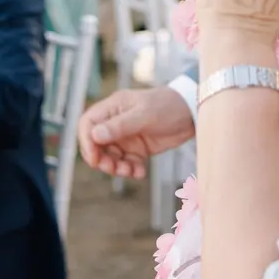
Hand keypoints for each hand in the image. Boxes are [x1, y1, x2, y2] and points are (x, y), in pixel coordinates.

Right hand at [78, 85, 195, 177]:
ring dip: (117, 168)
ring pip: (110, 157)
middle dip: (102, 160)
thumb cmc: (168, 106)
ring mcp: (126, 137)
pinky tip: (140, 172)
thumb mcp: (144, 115)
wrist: (192, 112)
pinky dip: (131, 170)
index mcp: (113, 108)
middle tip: (114, 169)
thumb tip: (94, 135)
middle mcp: (116, 123)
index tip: (95, 158)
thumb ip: (120, 126)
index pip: (87, 124)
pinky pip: (126, 163)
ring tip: (131, 171)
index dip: (86, 142)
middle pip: (96, 145)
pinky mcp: (138, 149)